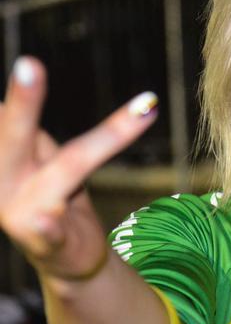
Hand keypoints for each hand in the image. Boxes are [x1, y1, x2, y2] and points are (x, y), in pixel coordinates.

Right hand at [0, 57, 157, 280]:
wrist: (66, 259)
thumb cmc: (51, 194)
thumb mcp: (38, 154)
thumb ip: (24, 123)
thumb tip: (23, 71)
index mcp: (5, 155)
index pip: (6, 120)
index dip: (15, 97)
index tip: (20, 65)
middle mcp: (6, 181)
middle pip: (17, 135)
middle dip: (24, 101)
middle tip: (30, 64)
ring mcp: (23, 212)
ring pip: (69, 167)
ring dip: (101, 139)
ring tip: (125, 116)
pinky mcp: (47, 243)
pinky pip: (49, 233)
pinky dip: (48, 228)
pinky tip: (46, 219)